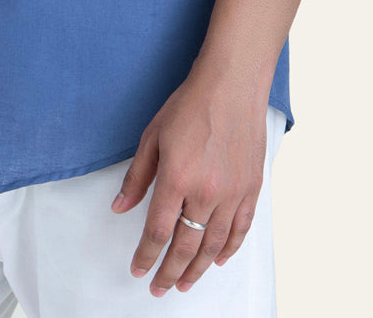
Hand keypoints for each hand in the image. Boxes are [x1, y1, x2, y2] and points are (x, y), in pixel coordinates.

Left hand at [110, 66, 268, 296]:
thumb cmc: (190, 105)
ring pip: (213, 246)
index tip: (139, 269)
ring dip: (197, 269)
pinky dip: (228, 250)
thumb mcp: (152, 136)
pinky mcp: (251, 189)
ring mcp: (232, 193)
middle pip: (185, 246)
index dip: (146, 255)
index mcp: (177, 178)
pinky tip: (217, 261)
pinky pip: (240, 230)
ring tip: (185, 283)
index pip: (158, 230)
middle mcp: (206, 192)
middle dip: (170, 272)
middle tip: (160, 288)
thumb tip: (121, 207)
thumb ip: (137, 176)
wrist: (231, 85)